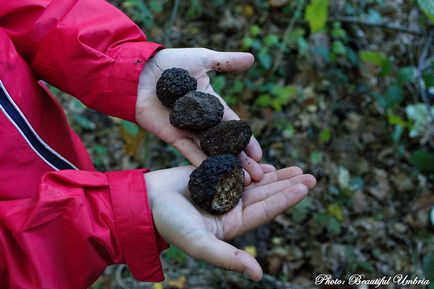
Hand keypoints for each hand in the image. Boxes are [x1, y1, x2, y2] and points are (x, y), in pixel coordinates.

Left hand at [137, 48, 262, 184]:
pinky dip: (201, 162)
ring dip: (226, 166)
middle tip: (258, 176)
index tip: (260, 155)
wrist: (141, 70)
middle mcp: (202, 122)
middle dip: (242, 160)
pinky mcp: (172, 136)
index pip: (234, 126)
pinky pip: (189, 151)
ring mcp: (187, 131)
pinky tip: (215, 174)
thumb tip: (252, 58)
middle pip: (225, 144)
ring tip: (242, 181)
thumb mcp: (202, 59)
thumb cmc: (171, 62)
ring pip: (210, 151)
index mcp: (212, 105)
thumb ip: (226, 62)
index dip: (247, 141)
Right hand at [145, 164, 316, 280]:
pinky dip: (255, 167)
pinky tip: (269, 164)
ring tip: (298, 168)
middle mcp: (232, 209)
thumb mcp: (200, 244)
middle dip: (288, 185)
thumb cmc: (171, 224)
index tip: (305, 187)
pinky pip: (239, 170)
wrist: (148, 202)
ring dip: (277, 176)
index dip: (286, 199)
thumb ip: (229, 259)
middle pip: (266, 195)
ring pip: (256, 183)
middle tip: (310, 176)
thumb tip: (259, 276)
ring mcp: (224, 192)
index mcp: (232, 225)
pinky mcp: (214, 175)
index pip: (265, 211)